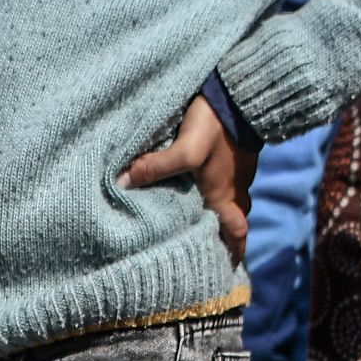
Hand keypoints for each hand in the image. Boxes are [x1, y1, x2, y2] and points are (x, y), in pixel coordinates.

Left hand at [125, 98, 258, 262]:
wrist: (238, 92)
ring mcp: (235, 173)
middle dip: (220, 236)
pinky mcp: (230, 157)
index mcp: (225, 196)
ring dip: (215, 213)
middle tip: (204, 247)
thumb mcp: (186, 149)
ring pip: (226, 202)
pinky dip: (212, 191)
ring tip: (195, 220)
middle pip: (230, 222)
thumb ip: (156, 168)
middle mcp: (234, 190)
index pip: (236, 235)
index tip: (226, 269)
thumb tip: (122, 183)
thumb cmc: (216, 126)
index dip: (234, 253)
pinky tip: (195, 187)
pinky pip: (222, 183)